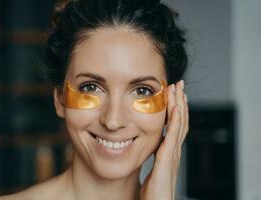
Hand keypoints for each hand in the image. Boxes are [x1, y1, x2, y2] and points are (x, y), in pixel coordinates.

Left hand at [140, 80, 188, 199]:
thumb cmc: (153, 190)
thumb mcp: (153, 167)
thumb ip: (153, 154)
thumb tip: (150, 145)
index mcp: (169, 150)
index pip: (175, 125)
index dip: (176, 109)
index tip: (173, 94)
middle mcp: (173, 149)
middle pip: (180, 120)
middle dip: (179, 101)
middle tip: (178, 84)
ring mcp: (173, 152)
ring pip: (179, 123)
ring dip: (178, 105)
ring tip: (178, 89)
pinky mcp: (168, 157)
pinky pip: (173, 134)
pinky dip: (176, 118)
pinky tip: (176, 107)